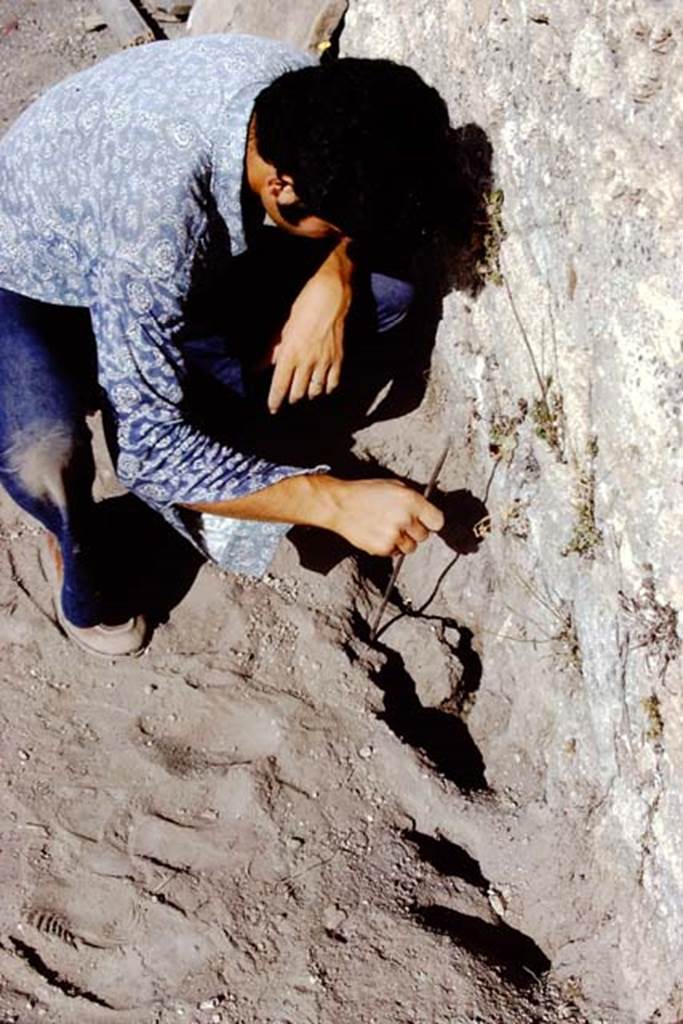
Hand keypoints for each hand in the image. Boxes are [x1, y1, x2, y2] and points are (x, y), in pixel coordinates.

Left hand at [267, 242, 352, 413]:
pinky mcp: (337, 360)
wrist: (330, 298)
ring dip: (308, 394)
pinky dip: (326, 388)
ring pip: (315, 391)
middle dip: (291, 397)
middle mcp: (306, 361)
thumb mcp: (282, 330)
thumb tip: (257, 367)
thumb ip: (271, 351)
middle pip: (297, 392)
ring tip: (304, 392)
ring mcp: (324, 362)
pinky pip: (332, 383)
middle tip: (288, 396)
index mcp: (290, 354)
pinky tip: (322, 387)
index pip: (280, 385)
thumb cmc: (303, 309)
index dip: (275, 400)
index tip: (272, 408)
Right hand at [326, 478, 444, 555]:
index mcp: (412, 501)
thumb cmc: (365, 492)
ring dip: (403, 541)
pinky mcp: (383, 548)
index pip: (438, 521)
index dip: (431, 522)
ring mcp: (395, 535)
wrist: (340, 505)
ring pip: (411, 547)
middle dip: (415, 531)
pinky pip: (395, 553)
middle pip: (424, 536)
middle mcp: (406, 519)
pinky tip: (379, 534)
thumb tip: (425, 511)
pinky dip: (389, 547)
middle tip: (401, 524)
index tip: (426, 522)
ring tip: (388, 529)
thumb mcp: (394, 486)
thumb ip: (413, 499)